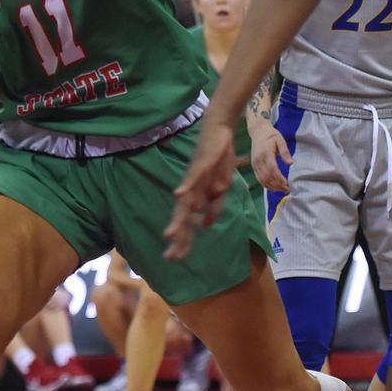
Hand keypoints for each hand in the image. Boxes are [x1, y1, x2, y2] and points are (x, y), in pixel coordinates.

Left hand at [164, 118, 236, 259]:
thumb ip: (214, 207)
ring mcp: (194, 178)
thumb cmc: (219, 160)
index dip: (183, 240)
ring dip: (178, 218)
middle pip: (182, 216)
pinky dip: (186, 187)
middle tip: (170, 257)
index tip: (176, 259)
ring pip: (184, 201)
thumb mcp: (221, 188)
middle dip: (178, 236)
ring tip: (170, 235)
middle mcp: (191, 189)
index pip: (188, 223)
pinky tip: (179, 195)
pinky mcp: (200, 165)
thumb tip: (205, 226)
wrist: (219, 132)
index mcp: (196, 196)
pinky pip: (192, 178)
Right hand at [249, 117, 291, 191]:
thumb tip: (290, 163)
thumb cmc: (271, 135)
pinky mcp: (254, 166)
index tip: (287, 183)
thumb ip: (285, 152)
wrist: (258, 131)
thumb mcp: (280, 140)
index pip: (272, 169)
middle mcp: (258, 160)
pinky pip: (259, 178)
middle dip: (277, 185)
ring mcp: (255, 164)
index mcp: (266, 153)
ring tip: (282, 190)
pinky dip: (266, 185)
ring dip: (272, 187)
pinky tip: (274, 187)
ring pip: (262, 180)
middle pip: (267, 177)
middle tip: (287, 189)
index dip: (279, 178)